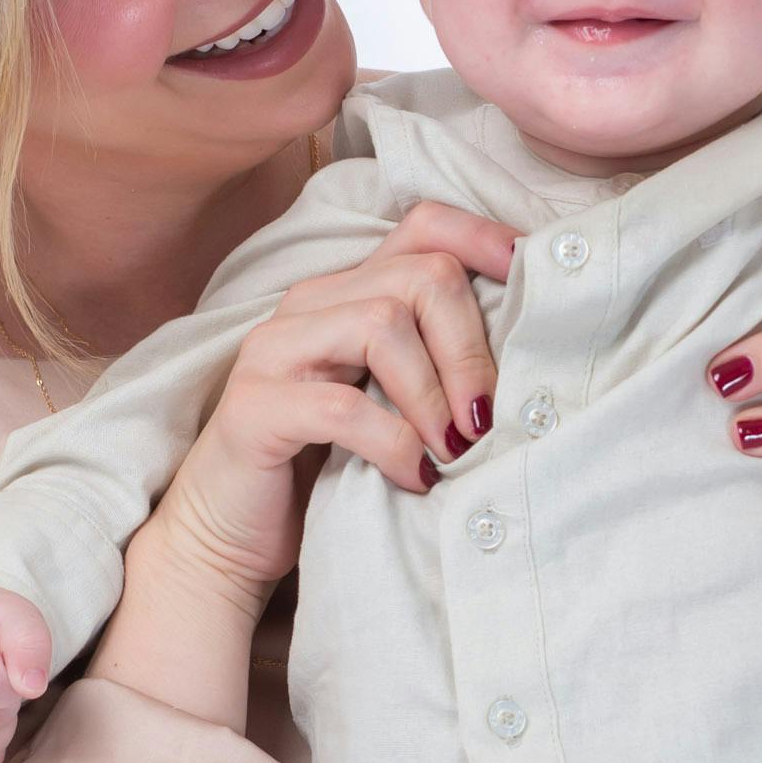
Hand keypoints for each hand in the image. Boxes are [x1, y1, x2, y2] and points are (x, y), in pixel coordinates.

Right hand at [160, 203, 519, 601]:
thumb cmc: (322, 470)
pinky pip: (342, 408)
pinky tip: (414, 478)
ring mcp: (274, 351)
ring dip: (434, 396)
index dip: (485, 242)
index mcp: (347, 293)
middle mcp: (308, 305)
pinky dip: (394, 445)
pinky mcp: (253, 408)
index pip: (424, 226)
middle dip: (470, 350)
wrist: (228, 537)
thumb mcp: (390, 404)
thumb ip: (434, 366)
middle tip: (486, 419)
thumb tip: (531, 358)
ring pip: (382, 326)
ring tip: (453, 450)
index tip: (533, 289)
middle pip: (420, 278)